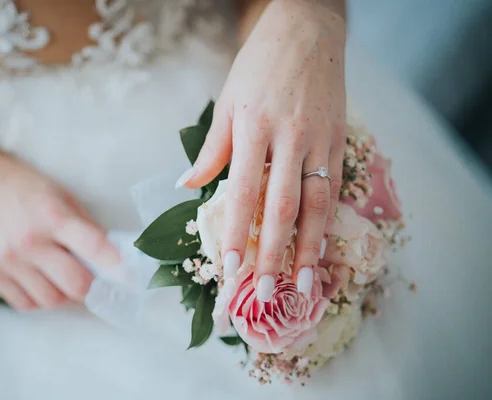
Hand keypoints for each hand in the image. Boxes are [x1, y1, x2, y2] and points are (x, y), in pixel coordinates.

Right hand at [0, 152, 120, 310]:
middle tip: (95, 279)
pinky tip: (45, 284)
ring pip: (52, 300)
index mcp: (53, 216)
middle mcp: (31, 242)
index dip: (117, 267)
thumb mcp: (59, 193)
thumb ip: (84, 225)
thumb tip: (109, 253)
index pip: (93, 247)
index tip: (132, 279)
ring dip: (67, 295)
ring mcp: (9, 260)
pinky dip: (42, 300)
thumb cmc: (20, 184)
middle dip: (92, 286)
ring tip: (67, 279)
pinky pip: (25, 304)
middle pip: (75, 284)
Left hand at [179, 1, 345, 299]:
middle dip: (273, 253)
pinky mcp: (338, 139)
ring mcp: (318, 140)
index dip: (236, 233)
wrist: (307, 31)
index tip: (230, 267)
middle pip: (282, 207)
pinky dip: (327, 221)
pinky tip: (320, 247)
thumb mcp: (227, 102)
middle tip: (265, 291)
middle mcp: (288, 137)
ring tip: (300, 283)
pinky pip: (333, 187)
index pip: (244, 191)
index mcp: (252, 127)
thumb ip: (211, 149)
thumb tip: (186, 186)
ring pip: (315, 203)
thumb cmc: (259, 66)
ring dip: (306, 248)